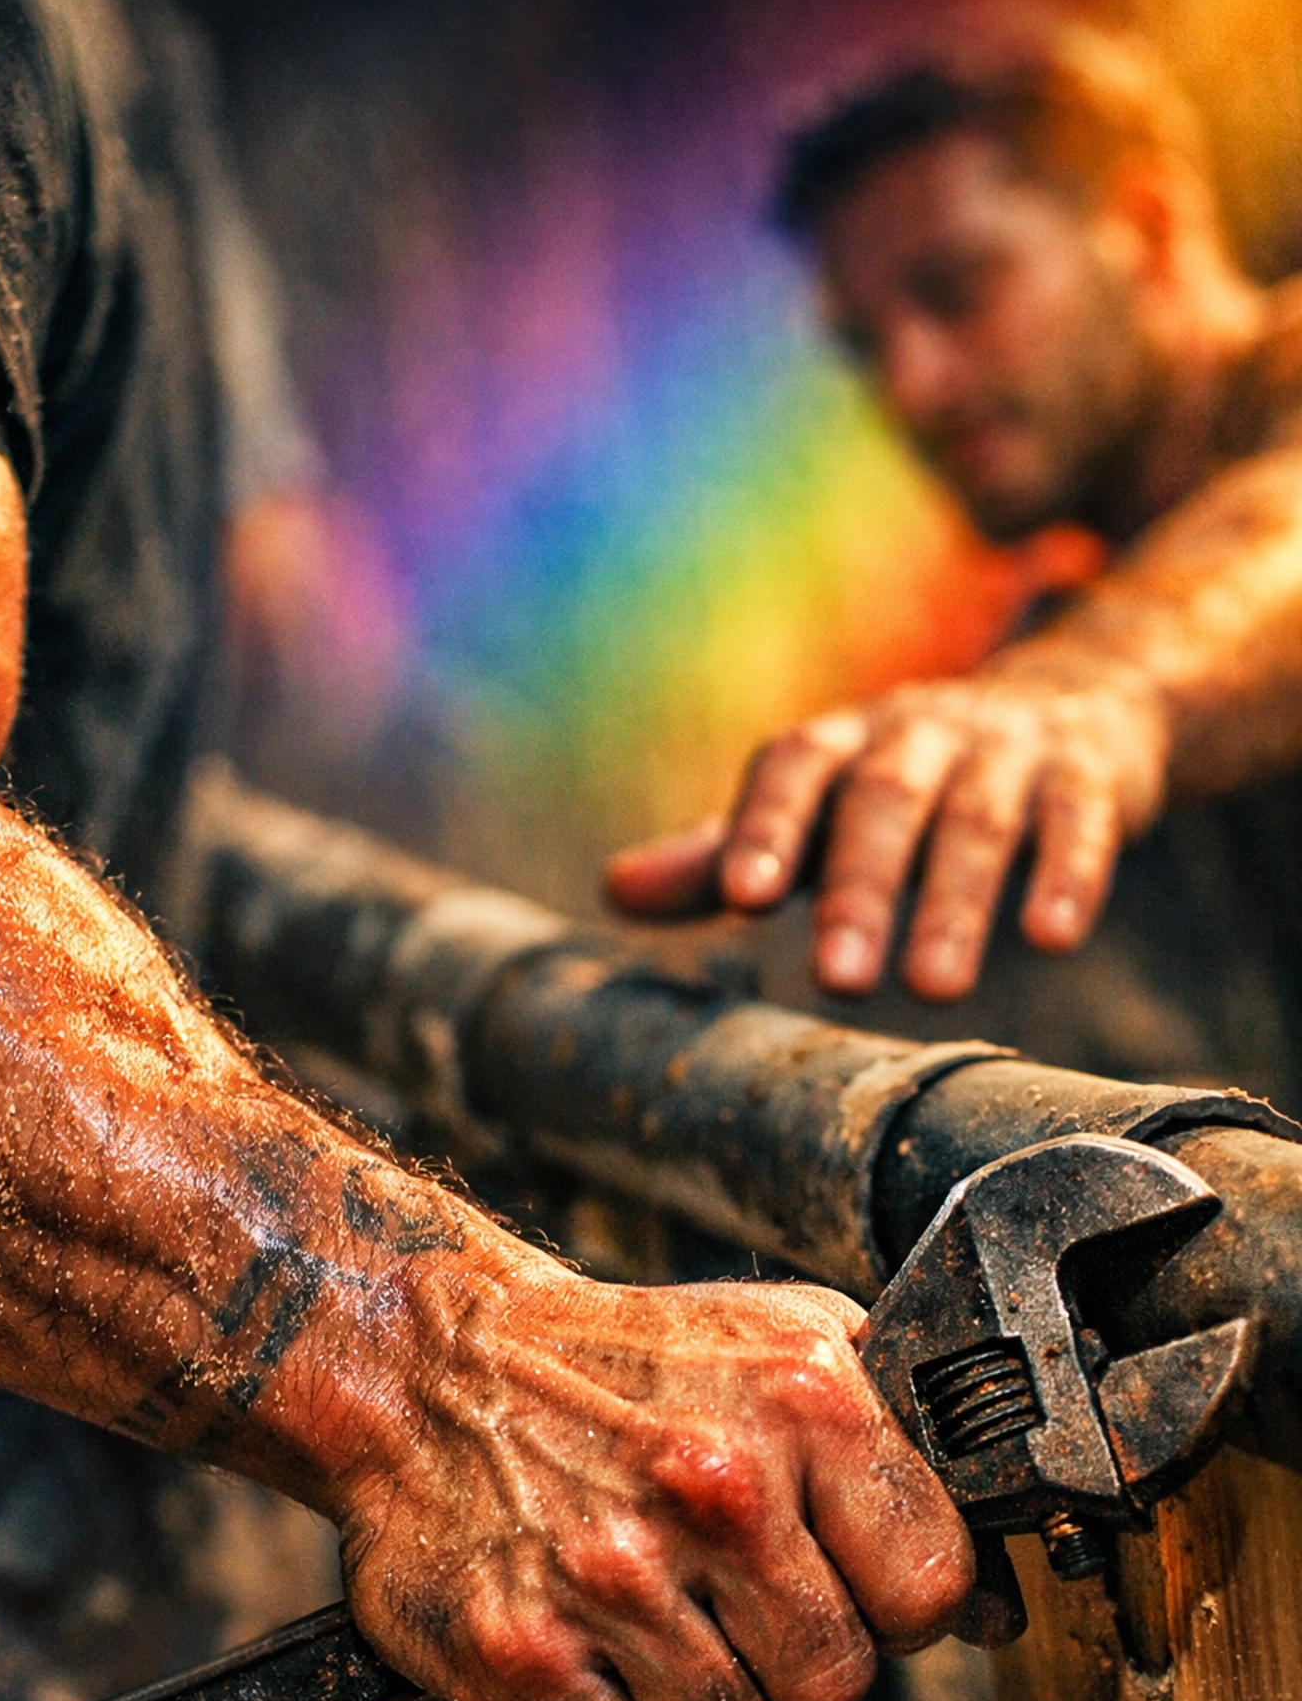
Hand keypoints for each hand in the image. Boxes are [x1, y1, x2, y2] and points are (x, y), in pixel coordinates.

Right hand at [329, 1261, 974, 1700]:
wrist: (432, 1366)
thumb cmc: (620, 1364)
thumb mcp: (782, 1348)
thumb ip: (900, 1458)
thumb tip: (1000, 1606)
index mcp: (800, 1400)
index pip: (931, 1588)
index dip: (895, 1602)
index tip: (846, 1578)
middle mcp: (714, 1485)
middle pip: (834, 1681)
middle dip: (792, 1651)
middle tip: (727, 1586)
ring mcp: (611, 1573)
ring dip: (701, 1690)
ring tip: (652, 1600)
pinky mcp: (521, 1649)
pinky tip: (592, 1638)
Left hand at [605, 668, 1168, 999]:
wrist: (1065, 710)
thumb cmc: (902, 784)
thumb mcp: (813, 811)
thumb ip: (722, 854)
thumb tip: (613, 891)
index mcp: (838, 746)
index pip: (792, 770)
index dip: (765, 827)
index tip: (743, 898)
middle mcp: (917, 737)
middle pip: (883, 802)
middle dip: (860, 890)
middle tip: (839, 981)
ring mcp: (1005, 754)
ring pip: (978, 820)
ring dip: (956, 902)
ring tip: (934, 990)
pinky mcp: (1087, 779)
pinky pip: (1078, 821)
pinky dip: (1066, 874)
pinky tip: (1049, 936)